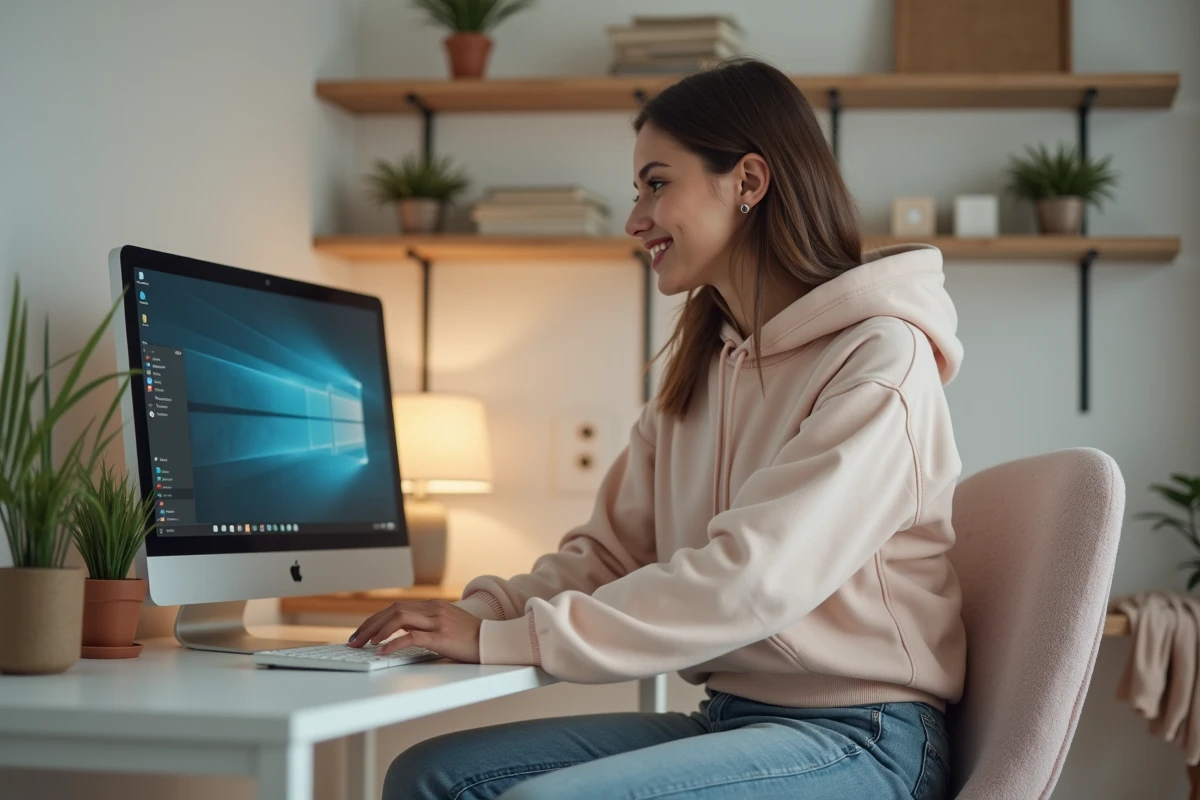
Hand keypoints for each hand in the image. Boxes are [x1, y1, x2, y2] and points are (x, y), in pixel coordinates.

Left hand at [347, 600, 481, 661]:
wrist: (493, 642)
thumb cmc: (470, 638)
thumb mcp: (446, 625)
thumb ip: (427, 624)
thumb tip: (401, 635)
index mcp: (432, 606)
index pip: (395, 607)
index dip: (375, 619)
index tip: (361, 632)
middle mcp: (433, 609)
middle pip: (393, 610)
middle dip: (369, 625)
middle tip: (354, 640)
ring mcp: (437, 622)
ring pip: (399, 618)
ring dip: (377, 631)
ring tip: (365, 644)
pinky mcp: (441, 637)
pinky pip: (411, 637)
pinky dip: (393, 644)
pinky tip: (382, 651)